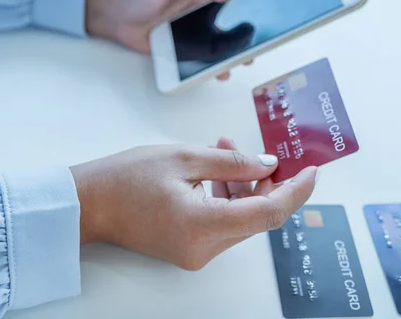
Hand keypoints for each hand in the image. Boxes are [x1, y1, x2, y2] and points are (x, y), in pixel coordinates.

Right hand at [71, 138, 317, 269]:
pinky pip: (223, 221)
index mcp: (202, 226)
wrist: (89, 203)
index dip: (296, 191)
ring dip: (243, 184)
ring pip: (241, 217)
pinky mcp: (190, 248)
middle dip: (266, 181)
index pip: (269, 213)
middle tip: (262, 150)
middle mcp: (203, 249)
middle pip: (257, 216)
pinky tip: (216, 168)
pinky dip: (227, 195)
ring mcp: (196, 252)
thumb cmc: (125, 178)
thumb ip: (233, 162)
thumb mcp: (184, 157)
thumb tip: (267, 165)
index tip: (311, 170)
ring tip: (226, 148)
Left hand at [85, 0, 259, 79]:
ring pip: (237, 41)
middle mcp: (216, 4)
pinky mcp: (196, 48)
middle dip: (266, 25)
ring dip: (246, 50)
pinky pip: (217, 60)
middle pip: (252, 15)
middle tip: (276, 34)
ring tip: (248, 57)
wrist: (114, 14)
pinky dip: (223, 67)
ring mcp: (208, 28)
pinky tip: (223, 71)